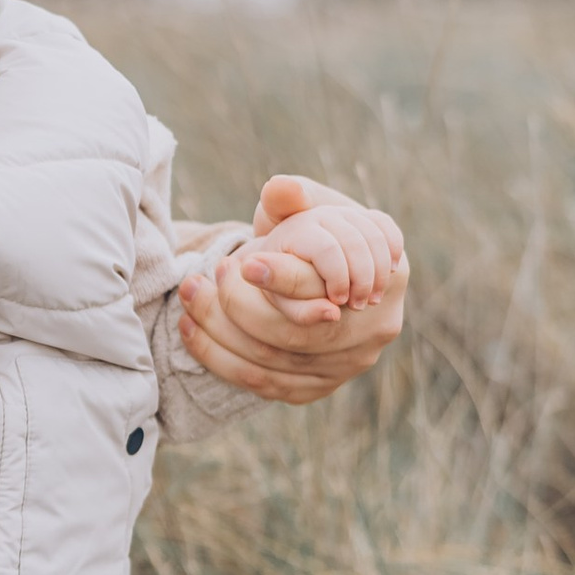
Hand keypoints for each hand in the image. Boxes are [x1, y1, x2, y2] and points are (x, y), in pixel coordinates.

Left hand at [179, 175, 408, 402]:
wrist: (321, 275)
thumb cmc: (313, 232)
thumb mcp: (306, 208)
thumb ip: (292, 198)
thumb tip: (281, 188)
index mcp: (386, 274)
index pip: (324, 285)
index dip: (282, 277)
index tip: (242, 263)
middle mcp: (377, 325)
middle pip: (297, 332)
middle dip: (239, 306)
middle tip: (201, 278)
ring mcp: (353, 361)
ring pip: (275, 360)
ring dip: (220, 331)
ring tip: (188, 293)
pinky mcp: (323, 386)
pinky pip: (266, 384)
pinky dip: (221, 359)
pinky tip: (189, 329)